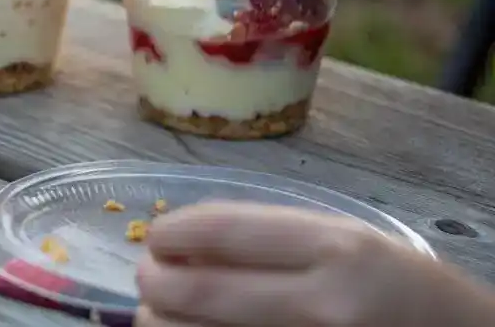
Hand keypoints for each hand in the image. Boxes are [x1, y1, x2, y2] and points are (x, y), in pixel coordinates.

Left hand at [136, 202, 494, 326]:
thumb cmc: (400, 292)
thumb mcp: (349, 244)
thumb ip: (272, 240)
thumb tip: (182, 243)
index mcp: (337, 251)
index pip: (223, 231)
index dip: (173, 234)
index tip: (156, 238)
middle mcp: (321, 307)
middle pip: (197, 293)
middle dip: (155, 283)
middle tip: (149, 279)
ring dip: (161, 323)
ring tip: (162, 313)